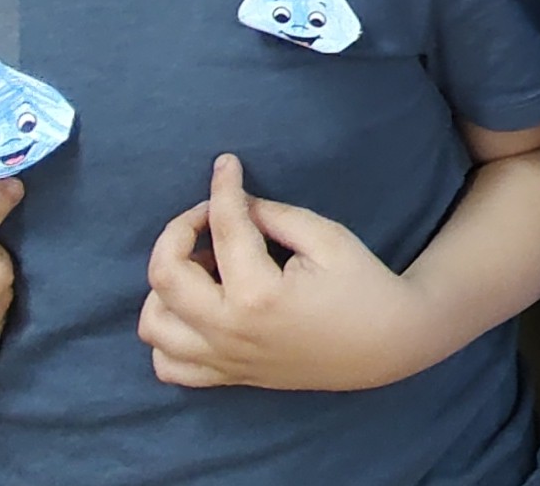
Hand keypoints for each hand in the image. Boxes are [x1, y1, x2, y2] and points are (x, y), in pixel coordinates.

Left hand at [140, 154, 435, 391]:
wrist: (386, 345)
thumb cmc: (362, 286)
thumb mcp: (327, 238)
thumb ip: (274, 217)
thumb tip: (238, 203)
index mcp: (258, 294)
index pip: (224, 227)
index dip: (223, 186)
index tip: (226, 164)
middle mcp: (230, 331)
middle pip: (164, 275)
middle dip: (177, 231)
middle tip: (207, 216)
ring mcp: (224, 359)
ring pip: (153, 325)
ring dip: (165, 287)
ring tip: (202, 268)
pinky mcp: (228, 376)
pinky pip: (167, 366)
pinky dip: (167, 336)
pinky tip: (194, 310)